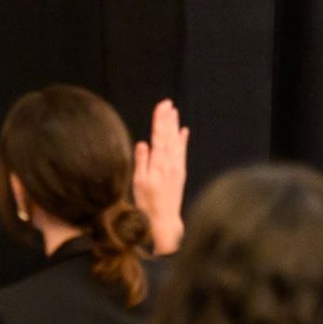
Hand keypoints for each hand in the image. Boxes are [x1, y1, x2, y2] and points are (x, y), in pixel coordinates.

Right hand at [131, 99, 188, 254]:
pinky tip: (184, 131)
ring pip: (176, 142)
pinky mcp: (180, 173)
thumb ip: (141, 162)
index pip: (159, 137)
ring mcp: (177, 168)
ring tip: (174, 111)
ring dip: (175, 126)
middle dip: (167, 118)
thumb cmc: (147, 204)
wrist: (164, 221)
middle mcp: (169, 164)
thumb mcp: (138, 184)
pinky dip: (183, 140)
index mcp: (157, 164)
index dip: (160, 120)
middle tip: (167, 102)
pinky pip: (182, 152)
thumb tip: (143, 142)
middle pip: (168, 136)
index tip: (161, 106)